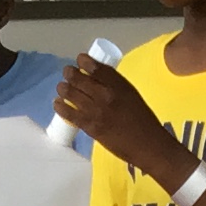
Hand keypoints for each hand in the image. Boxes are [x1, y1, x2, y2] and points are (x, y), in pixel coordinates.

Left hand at [51, 55, 180, 183]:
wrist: (148, 146)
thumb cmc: (143, 121)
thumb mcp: (132, 95)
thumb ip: (116, 86)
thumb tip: (97, 80)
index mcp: (119, 85)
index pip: (96, 67)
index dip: (84, 61)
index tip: (80, 59)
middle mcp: (106, 95)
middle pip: (79, 78)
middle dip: (70, 73)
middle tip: (67, 73)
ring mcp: (97, 112)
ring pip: (71, 93)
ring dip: (63, 88)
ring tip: (61, 87)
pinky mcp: (91, 127)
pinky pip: (70, 114)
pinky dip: (61, 107)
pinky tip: (57, 103)